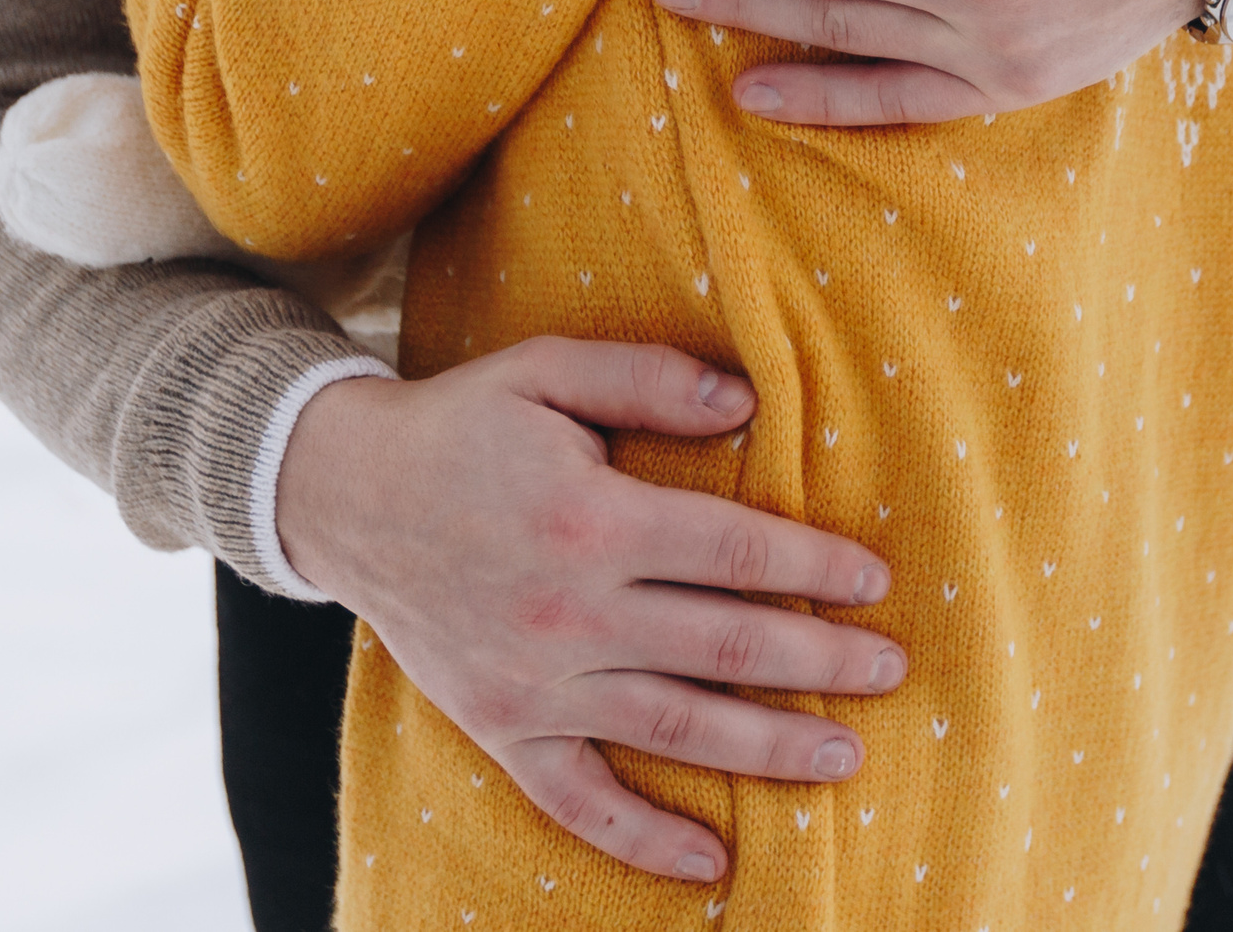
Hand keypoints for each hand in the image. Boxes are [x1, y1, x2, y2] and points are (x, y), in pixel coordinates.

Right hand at [275, 340, 901, 883]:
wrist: (341, 495)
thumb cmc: (460, 425)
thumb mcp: (546, 371)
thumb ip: (647, 380)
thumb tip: (748, 402)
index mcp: (593, 517)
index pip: (738, 549)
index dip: (816, 563)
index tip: (874, 579)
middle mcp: (571, 610)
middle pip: (729, 645)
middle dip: (822, 660)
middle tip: (891, 670)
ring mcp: (536, 682)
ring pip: (679, 726)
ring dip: (771, 747)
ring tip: (847, 754)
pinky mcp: (503, 729)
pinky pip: (582, 800)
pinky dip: (646, 839)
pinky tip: (713, 861)